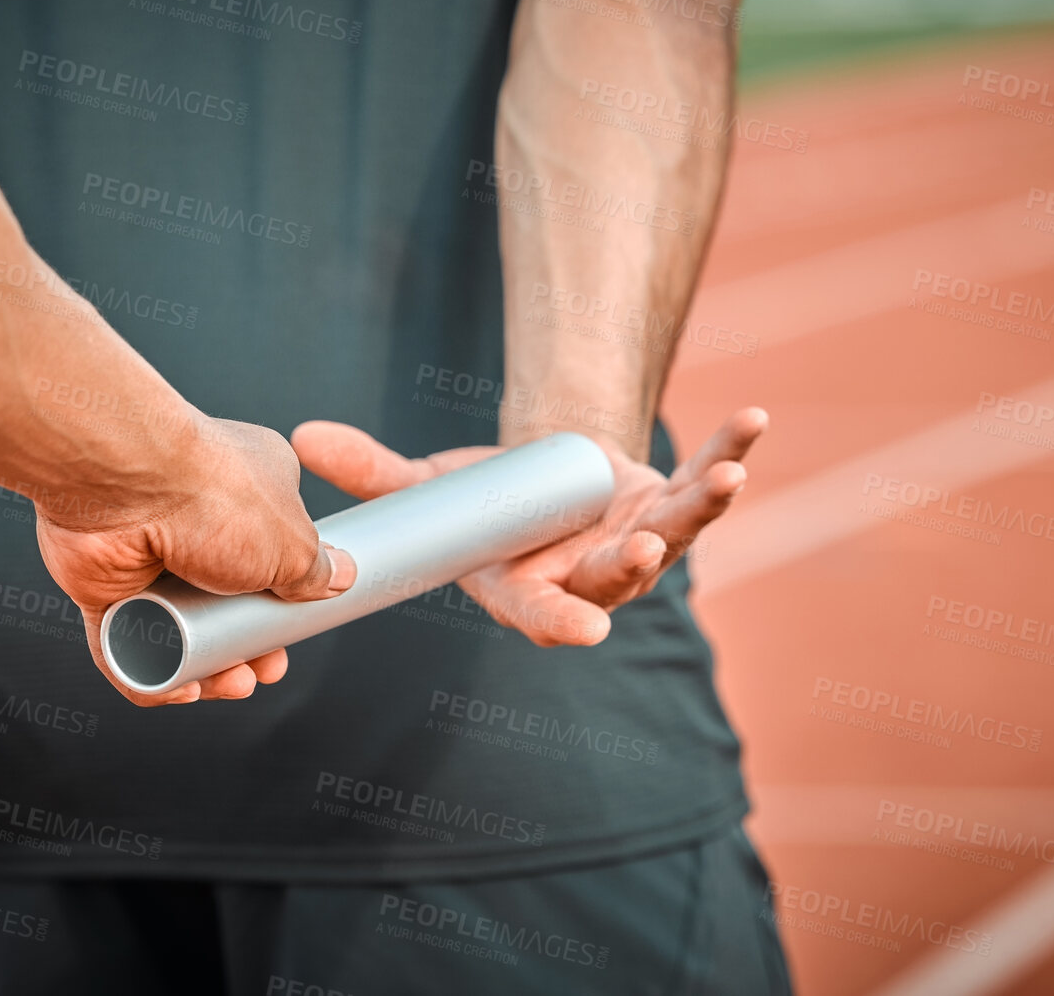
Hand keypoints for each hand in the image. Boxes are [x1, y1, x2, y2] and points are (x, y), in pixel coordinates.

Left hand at [36, 415, 356, 705]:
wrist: (125, 487)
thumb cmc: (214, 495)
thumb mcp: (293, 541)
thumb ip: (316, 568)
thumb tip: (340, 579)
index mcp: (247, 494)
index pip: (269, 556)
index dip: (282, 606)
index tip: (293, 635)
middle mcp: (195, 521)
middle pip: (223, 603)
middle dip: (246, 647)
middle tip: (262, 669)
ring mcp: (146, 556)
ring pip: (176, 631)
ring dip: (205, 669)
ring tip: (229, 684)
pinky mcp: (105, 586)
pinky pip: (126, 644)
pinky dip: (150, 675)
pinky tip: (179, 689)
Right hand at [290, 408, 766, 645]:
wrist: (546, 482)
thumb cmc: (486, 502)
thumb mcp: (430, 490)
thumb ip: (376, 475)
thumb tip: (302, 438)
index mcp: (531, 588)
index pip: (546, 615)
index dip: (565, 622)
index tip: (585, 631)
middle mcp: (593, 577)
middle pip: (617, 581)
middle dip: (633, 565)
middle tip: (642, 549)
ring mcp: (640, 543)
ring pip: (678, 534)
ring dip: (702, 507)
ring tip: (725, 478)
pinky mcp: (672, 505)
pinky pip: (705, 483)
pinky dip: (730, 453)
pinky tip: (751, 423)